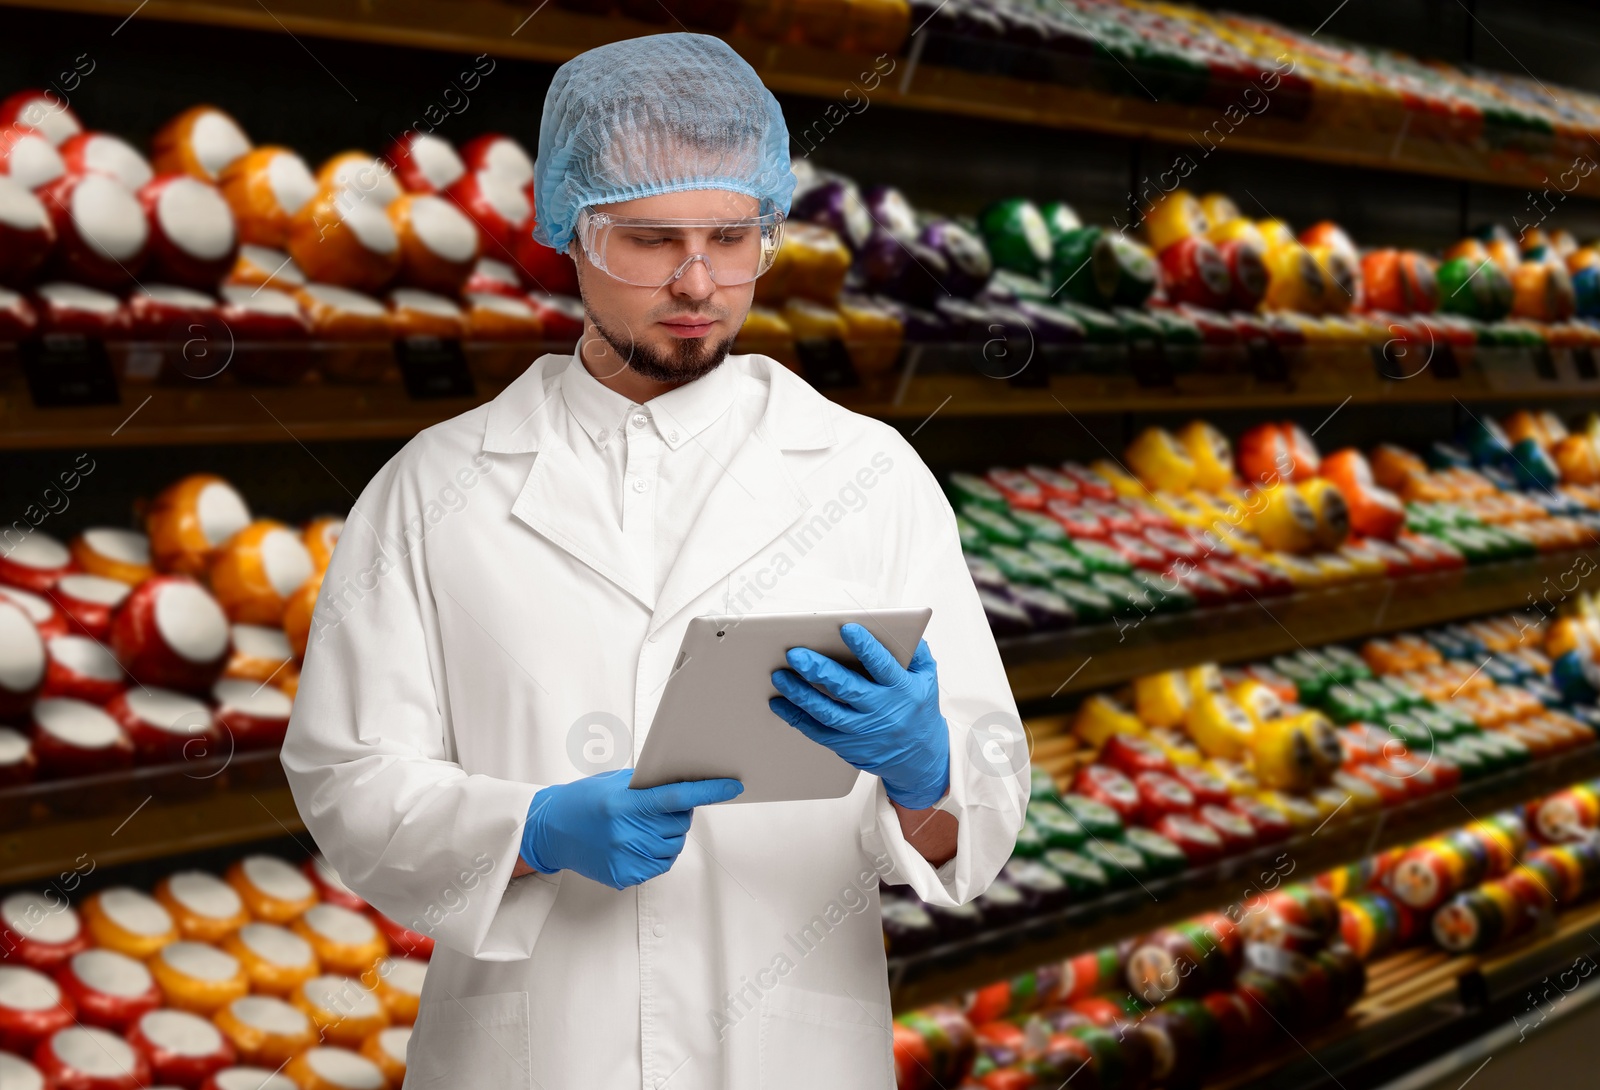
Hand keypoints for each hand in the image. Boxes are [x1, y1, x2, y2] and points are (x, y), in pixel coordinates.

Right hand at [520, 770, 742, 889]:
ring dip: (669, 836)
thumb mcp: (615, 783)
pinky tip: (638, 843)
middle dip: (678, 815)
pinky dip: (658, 854)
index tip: (732, 787)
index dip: (708, 792)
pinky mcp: (624, 876)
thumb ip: (649, 785)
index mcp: (624, 804)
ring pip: (674, 846)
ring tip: (645, 827)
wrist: (552, 831)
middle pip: (678, 824)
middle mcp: (626, 832)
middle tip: (658, 809)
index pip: (676, 797)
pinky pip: (661, 865)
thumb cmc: (584, 801)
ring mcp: (626, 857)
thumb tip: (686, 783)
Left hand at [769, 623, 950, 809]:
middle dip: (820, 670)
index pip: (882, 665)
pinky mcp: (847, 746)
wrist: (920, 759)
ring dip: (801, 694)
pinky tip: (780, 703)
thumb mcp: (927, 679)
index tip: (846, 628)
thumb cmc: (919, 710)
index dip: (865, 647)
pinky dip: (796, 718)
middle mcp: (881, 710)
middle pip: (847, 689)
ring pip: (827, 712)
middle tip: (796, 654)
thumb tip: (906, 628)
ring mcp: (863, 731)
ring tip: (780, 676)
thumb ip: (916, 653)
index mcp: (901, 689)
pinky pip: (818, 732)